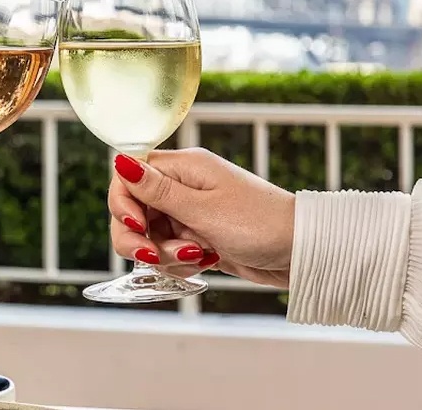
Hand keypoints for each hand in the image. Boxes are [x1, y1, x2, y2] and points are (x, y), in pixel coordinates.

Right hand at [108, 148, 294, 287]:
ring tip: (196, 257)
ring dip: (163, 254)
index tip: (138, 226)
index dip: (123, 203)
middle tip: (154, 256)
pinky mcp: (198, 237)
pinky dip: (179, 263)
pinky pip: (168, 251)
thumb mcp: (203, 209)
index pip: (128, 176)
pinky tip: (204, 262)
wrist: (302, 252)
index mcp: (183, 168)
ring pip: (149, 236)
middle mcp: (182, 187)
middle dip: (138, 238)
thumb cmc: (261, 224)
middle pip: (133, 210)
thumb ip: (156, 190)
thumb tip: (120, 160)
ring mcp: (190, 213)